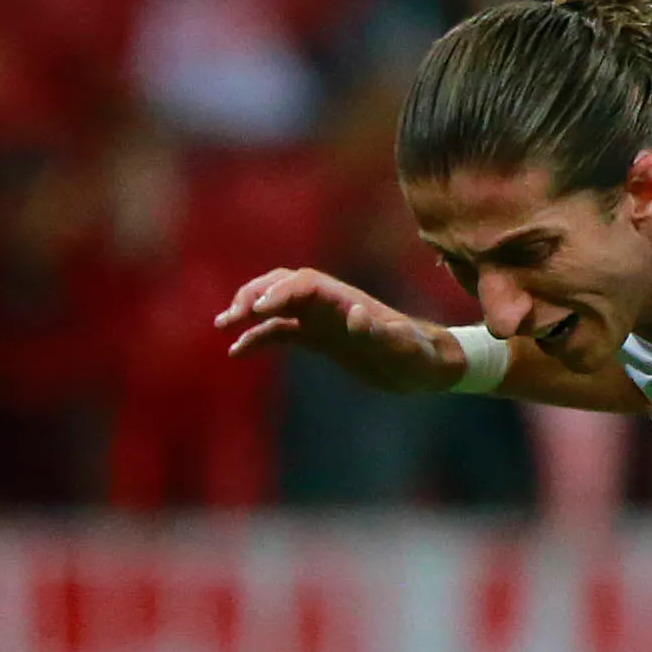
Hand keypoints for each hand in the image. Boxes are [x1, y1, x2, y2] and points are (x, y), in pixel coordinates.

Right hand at [215, 267, 461, 394]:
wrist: (428, 366)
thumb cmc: (419, 356)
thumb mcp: (403, 348)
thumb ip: (380, 332)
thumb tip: (356, 313)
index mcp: (345, 299)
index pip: (304, 284)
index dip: (279, 293)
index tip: (257, 311)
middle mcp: (330, 303)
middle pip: (283, 285)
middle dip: (255, 294)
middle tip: (232, 316)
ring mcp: (322, 319)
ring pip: (276, 305)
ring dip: (249, 310)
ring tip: (223, 326)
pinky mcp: (319, 337)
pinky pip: (281, 332)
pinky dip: (258, 337)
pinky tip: (237, 350)